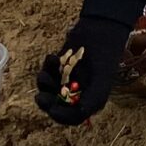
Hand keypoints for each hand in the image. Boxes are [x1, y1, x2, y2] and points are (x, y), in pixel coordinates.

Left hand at [33, 10, 134, 124]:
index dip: (61, 116)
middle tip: (40, 97)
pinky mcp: (59, 66)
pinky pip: (48, 71)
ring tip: (50, 69)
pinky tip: (53, 56)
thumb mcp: (102, 81)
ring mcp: (66, 79)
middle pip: (56, 104)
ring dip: (45, 82)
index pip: (73, 116)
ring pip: (49, 88)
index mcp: (89, 100)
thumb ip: (91, 100)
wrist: (101, 29)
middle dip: (47, 101)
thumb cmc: (105, 56)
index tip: (52, 110)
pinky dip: (48, 65)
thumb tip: (78, 115)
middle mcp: (76, 92)